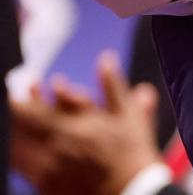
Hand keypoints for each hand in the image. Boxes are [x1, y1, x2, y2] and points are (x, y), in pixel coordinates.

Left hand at [11, 52, 163, 194]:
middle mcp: (55, 150)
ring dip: (13, 129)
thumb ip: (113, 86)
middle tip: (14, 96)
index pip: (31, 111)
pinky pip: (19, 165)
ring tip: (16, 114)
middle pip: (18, 128)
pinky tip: (20, 142)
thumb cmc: (132, 154)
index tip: (20, 85)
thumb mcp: (129, 116)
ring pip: (15, 147)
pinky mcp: (44, 185)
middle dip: (14, 108)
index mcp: (74, 130)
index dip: (20, 98)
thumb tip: (106, 58)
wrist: (131, 194)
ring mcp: (46, 170)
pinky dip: (15, 150)